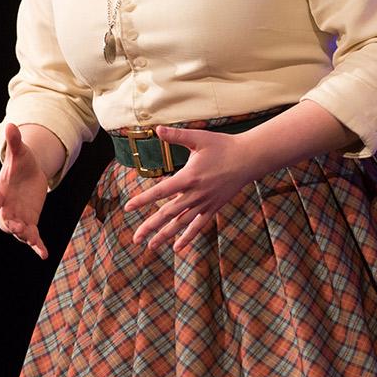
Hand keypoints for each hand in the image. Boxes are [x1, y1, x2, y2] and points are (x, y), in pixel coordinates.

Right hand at [0, 123, 49, 258]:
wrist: (30, 172)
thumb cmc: (21, 162)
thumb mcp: (20, 152)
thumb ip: (14, 142)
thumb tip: (11, 125)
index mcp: (0, 191)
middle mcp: (7, 207)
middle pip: (5, 220)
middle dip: (10, 225)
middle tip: (16, 228)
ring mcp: (19, 216)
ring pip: (19, 230)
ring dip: (25, 235)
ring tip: (32, 239)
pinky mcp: (31, 222)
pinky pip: (33, 237)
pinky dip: (37, 246)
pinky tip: (44, 254)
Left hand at [124, 125, 255, 252]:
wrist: (248, 159)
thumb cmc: (222, 146)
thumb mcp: (199, 138)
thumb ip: (177, 135)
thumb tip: (157, 128)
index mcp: (189, 177)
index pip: (161, 191)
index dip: (143, 199)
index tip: (128, 207)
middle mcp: (195, 194)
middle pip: (168, 213)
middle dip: (150, 226)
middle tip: (135, 238)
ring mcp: (205, 203)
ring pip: (181, 223)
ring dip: (165, 235)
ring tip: (150, 246)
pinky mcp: (213, 208)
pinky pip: (198, 226)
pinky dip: (187, 237)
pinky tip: (177, 248)